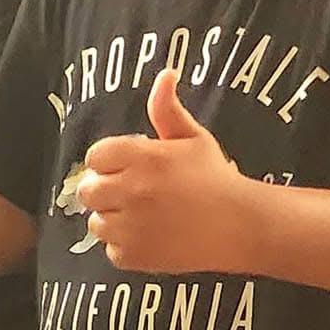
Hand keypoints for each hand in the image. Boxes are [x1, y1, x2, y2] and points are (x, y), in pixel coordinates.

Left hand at [75, 69, 252, 273]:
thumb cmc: (215, 178)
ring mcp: (131, 226)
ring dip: (113, 220)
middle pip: (87, 191)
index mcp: (143, 157)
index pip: (95, 156)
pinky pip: (110, 250)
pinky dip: (125, 247)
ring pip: (96, 222)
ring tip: (143, 217)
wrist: (242, 226)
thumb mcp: (193, 139)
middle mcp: (132, 190)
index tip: (128, 169)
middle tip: (131, 194)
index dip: (109, 163)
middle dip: (104, 191)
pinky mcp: (134, 255)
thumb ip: (167, 109)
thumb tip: (165, 73)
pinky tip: (151, 238)